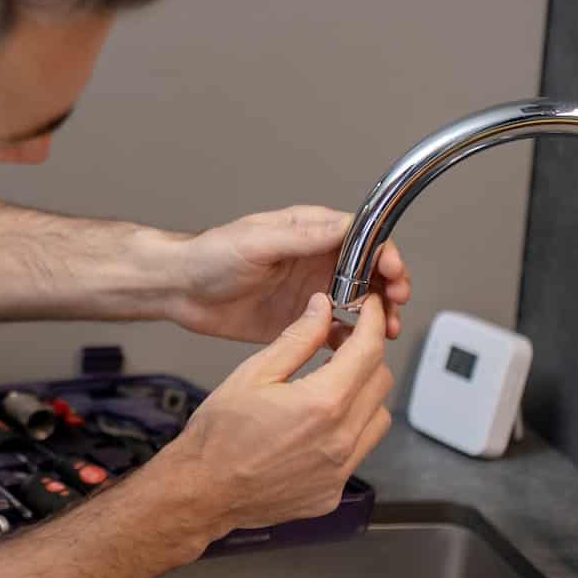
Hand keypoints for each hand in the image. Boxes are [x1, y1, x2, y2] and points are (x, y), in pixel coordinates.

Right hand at [159, 293, 394, 534]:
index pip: (369, 350)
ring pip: (378, 417)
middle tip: (340, 346)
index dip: (372, 322)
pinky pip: (359, 451)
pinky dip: (349, 431)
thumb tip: (322, 310)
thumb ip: (296, 339)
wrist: (202, 491)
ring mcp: (340, 469)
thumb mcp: (253, 373)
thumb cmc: (218, 436)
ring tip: (330, 388)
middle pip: (381, 381)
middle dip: (366, 356)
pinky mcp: (333, 490)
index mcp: (321, 403)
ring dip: (363, 395)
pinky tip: (318, 427)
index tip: (369, 310)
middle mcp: (339, 439)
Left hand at [165, 206, 410, 346]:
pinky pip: (336, 332)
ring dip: (378, 316)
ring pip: (361, 303)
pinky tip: (356, 351)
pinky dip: (352, 341)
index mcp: (310, 233)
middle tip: (397, 304)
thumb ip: (302, 236)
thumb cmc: (210, 256)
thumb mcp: (256, 240)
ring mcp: (311, 294)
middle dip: (390, 287)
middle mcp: (316, 261)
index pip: (362, 238)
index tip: (393, 271)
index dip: (384, 253)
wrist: (181, 290)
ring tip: (385, 331)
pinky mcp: (301, 323)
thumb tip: (345, 226)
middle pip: (370, 272)